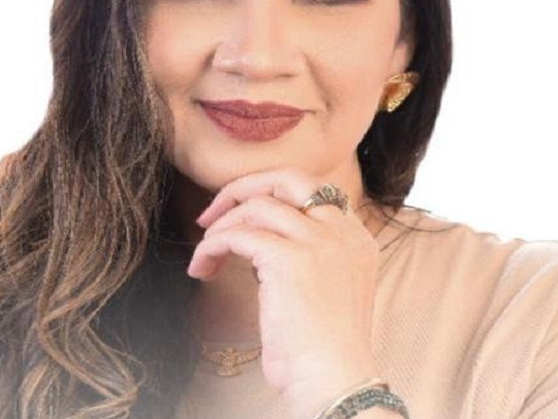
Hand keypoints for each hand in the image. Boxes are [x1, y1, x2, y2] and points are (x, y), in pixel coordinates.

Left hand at [188, 168, 382, 418]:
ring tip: (206, 255)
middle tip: (214, 213)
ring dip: (221, 226)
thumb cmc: (323, 349)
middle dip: (244, 189)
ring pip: (256, 206)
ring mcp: (318, 241)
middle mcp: (341, 231)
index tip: (241, 218)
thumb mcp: (327, 288)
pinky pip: (237, 235)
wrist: (334, 379)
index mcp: (355, 237)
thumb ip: (305, 256)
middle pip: (287, 179)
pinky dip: (211, 247)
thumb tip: (258, 239)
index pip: (310, 191)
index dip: (269, 197)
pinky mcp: (290, 258)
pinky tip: (202, 267)